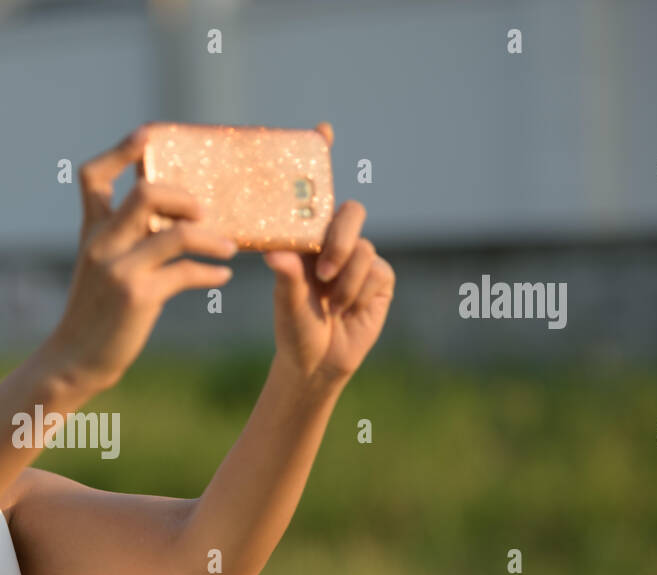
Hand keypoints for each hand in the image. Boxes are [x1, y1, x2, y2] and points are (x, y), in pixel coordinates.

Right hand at [44, 124, 238, 393]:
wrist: (75, 359)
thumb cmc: (97, 313)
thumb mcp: (100, 267)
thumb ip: (124, 237)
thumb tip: (171, 214)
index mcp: (92, 231)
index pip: (93, 176)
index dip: (121, 150)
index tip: (148, 135)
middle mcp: (102, 243)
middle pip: (146, 193)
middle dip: (184, 197)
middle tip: (204, 212)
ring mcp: (119, 269)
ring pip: (176, 234)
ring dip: (210, 237)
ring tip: (228, 246)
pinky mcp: (137, 296)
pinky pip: (185, 273)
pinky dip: (210, 273)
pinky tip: (222, 276)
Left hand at [264, 123, 394, 387]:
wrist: (317, 363)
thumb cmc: (293, 330)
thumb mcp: (285, 305)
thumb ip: (286, 278)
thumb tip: (277, 254)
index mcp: (304, 238)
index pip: (314, 193)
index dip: (322, 158)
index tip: (323, 129)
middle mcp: (332, 241)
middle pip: (350, 213)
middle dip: (339, 238)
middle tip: (323, 271)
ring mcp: (359, 258)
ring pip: (362, 249)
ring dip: (343, 282)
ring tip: (330, 306)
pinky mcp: (379, 278)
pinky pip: (375, 272)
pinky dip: (358, 294)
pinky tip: (348, 310)